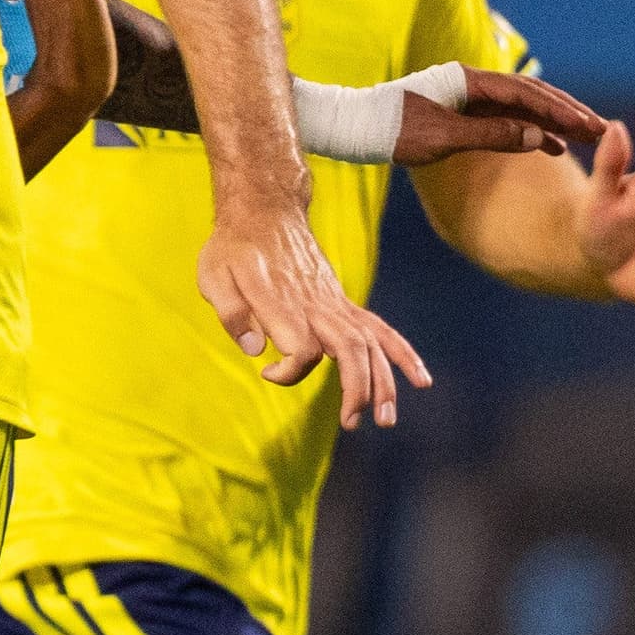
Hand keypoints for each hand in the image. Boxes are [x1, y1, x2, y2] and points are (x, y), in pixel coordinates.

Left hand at [196, 207, 433, 427]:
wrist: (266, 210)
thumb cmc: (234, 247)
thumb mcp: (213, 275)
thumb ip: (232, 312)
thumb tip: (256, 351)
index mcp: (284, 301)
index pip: (302, 348)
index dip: (290, 370)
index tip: (268, 372)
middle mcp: (316, 304)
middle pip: (350, 349)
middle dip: (357, 389)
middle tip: (351, 423)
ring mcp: (334, 302)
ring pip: (370, 343)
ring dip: (383, 382)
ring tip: (387, 420)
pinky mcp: (342, 302)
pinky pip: (378, 329)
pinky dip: (402, 354)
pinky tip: (420, 380)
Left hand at [395, 68, 604, 166]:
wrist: (355, 126)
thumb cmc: (394, 131)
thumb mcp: (443, 138)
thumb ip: (492, 135)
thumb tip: (538, 135)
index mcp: (469, 82)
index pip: (527, 94)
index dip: (561, 110)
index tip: (589, 126)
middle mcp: (473, 83)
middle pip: (531, 94)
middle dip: (567, 111)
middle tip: (600, 130)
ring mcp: (469, 96)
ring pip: (522, 105)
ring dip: (553, 120)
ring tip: (585, 139)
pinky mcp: (464, 111)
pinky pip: (507, 117)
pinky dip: (530, 129)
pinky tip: (551, 146)